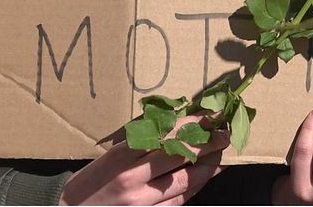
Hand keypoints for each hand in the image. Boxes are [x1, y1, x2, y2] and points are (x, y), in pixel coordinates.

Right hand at [59, 116, 227, 205]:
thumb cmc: (88, 185)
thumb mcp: (107, 159)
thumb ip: (138, 144)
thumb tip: (173, 126)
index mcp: (119, 159)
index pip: (163, 135)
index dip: (191, 124)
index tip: (209, 115)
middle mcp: (131, 180)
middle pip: (179, 157)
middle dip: (207, 143)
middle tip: (225, 134)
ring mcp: (141, 202)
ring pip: (186, 181)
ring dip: (207, 166)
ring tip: (221, 155)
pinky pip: (180, 201)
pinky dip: (195, 187)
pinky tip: (205, 177)